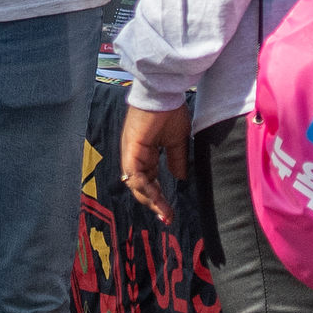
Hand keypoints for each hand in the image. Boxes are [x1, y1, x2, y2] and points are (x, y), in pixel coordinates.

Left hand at [119, 103, 194, 223]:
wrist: (164, 93)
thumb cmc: (170, 111)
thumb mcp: (177, 141)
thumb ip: (176, 161)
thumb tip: (180, 179)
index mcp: (145, 153)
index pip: (149, 181)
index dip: (159, 197)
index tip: (170, 213)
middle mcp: (135, 155)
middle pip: (140, 186)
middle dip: (154, 204)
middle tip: (167, 218)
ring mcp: (131, 153)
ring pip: (136, 184)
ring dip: (150, 200)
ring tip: (164, 213)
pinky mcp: (131, 150)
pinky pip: (135, 174)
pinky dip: (145, 188)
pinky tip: (157, 198)